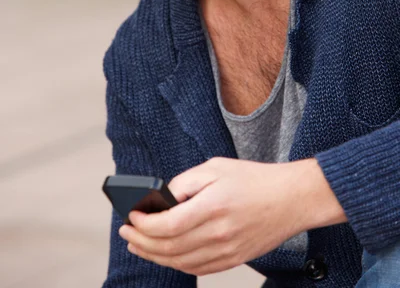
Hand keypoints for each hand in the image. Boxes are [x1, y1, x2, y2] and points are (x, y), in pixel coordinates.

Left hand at [119, 157, 345, 275]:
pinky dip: (175, 264)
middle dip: (141, 242)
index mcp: (213, 207)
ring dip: (154, 256)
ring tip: (139, 245)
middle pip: (168, 248)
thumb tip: (161, 198)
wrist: (291, 199)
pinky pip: (197, 269)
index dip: (143, 224)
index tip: (131, 217)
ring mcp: (227, 251)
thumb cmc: (254, 179)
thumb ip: (185, 182)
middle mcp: (218, 234)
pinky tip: (166, 254)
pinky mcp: (233, 259)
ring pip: (179, 263)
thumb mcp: (216, 167)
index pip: (167, 225)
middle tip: (126, 233)